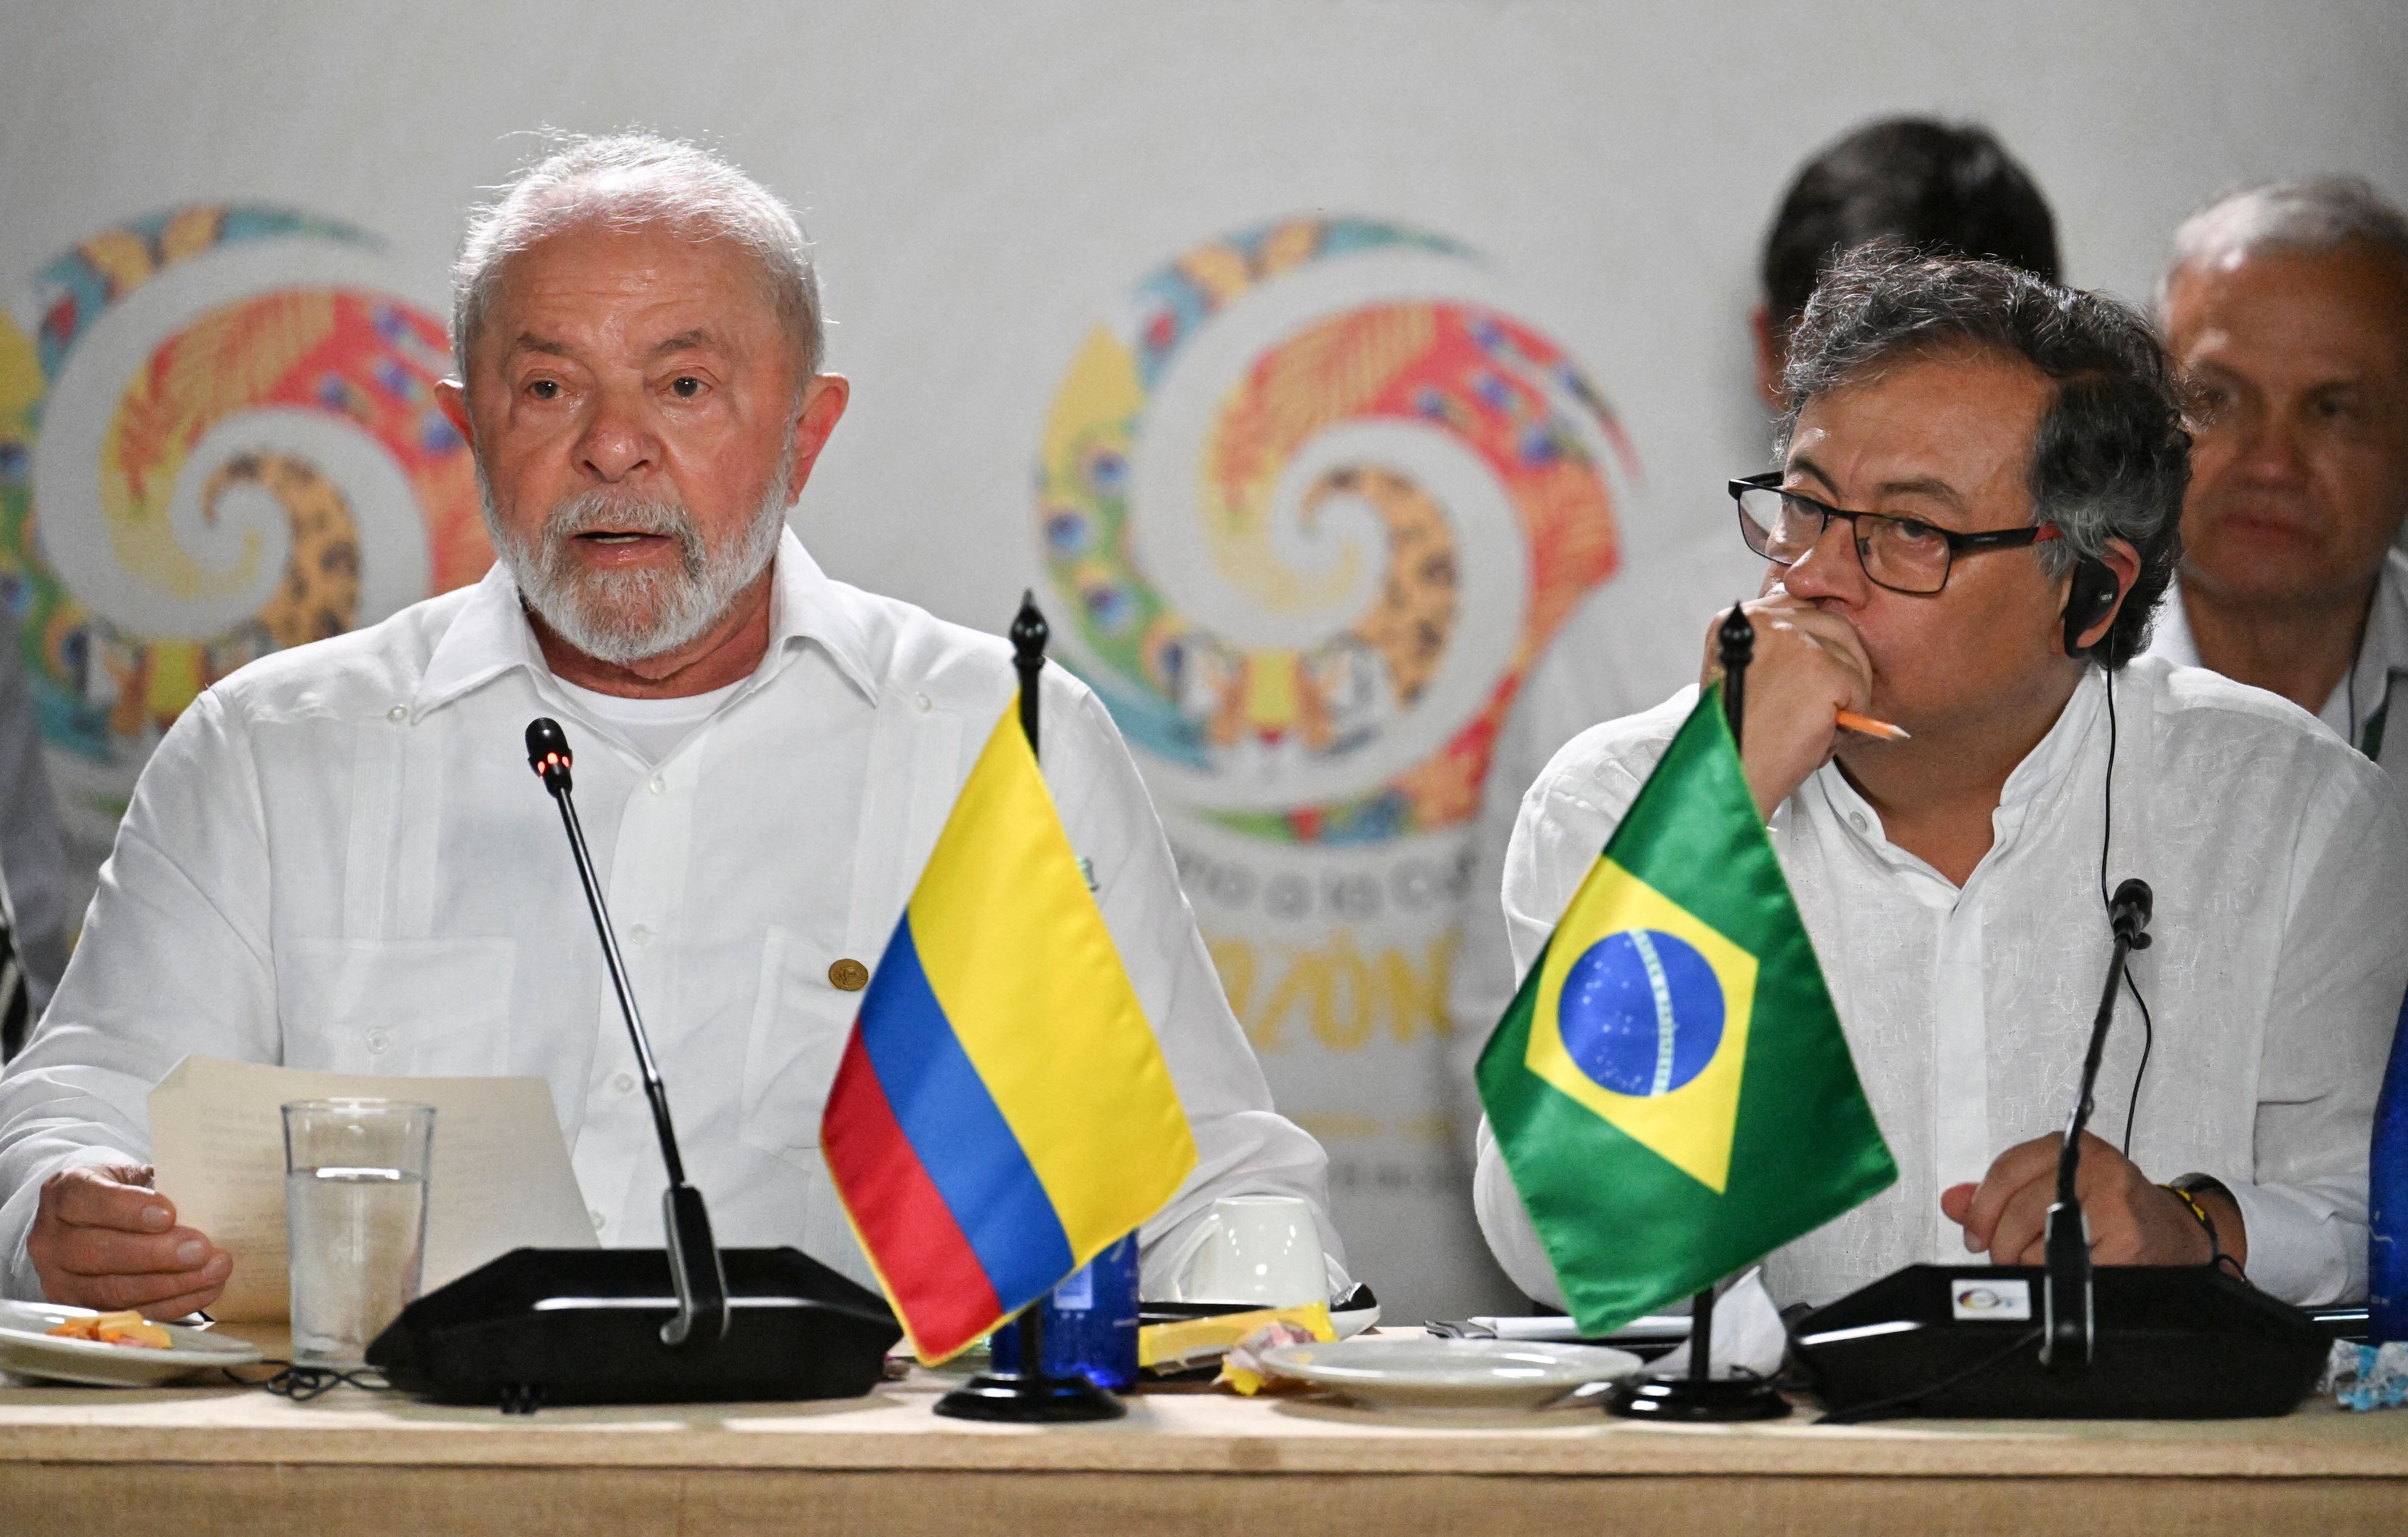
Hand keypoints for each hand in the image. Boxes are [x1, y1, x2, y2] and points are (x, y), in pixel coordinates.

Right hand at [27, 1164, 231, 1318]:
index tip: (169, 1214)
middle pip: (100, 1253)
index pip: (88, 1200)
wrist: (90, 1222)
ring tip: (214, 1272)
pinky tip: (204, 1291)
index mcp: (65, 1194)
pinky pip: (128, 1314)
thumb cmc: (121, 1193)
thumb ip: (160, 1186)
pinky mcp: (81, 1310)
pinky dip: (172, 1305)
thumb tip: (208, 1201)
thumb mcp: (133, 1176)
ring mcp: (60, 1281)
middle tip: (201, 1250)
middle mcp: (52, 1240)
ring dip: (172, 1284)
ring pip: (114, 1291)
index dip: (128, 1210)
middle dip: (157, 1255)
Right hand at [1698, 593, 1872, 816]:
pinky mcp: (1822, 670)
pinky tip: (1820, 738)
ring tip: (1815, 728)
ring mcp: (1795, 642)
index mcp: (1740, 619)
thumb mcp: (1743, 676)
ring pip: (1853, 657)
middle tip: (1825, 707)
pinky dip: (1851, 718)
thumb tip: (1823, 637)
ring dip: (1846, 696)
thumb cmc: (1736, 737)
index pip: (1801, 607)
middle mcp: (1765, 620)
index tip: (1815, 674)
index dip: (1818, 642)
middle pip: (1835, 624)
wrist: (1731, 775)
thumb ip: (1775, 649)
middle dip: (1842, 666)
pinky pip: (1861, 688)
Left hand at [1939, 1132, 2243, 1267]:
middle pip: (2018, 1211)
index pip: (2006, 1171)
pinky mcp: (2127, 1242)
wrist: (2179, 1235)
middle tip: (2007, 1256)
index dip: (1981, 1208)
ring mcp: (2114, 1203)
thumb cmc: (2113, 1210)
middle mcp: (2096, 1167)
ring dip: (2030, 1265)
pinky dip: (2059, 1278)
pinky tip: (2073, 1272)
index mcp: (2073, 1147)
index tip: (1974, 1233)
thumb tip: (1954, 1201)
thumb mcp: (2055, 1186)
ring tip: (2048, 1262)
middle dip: (2003, 1244)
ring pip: (2039, 1244)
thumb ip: (2000, 1193)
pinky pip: (2066, 1269)